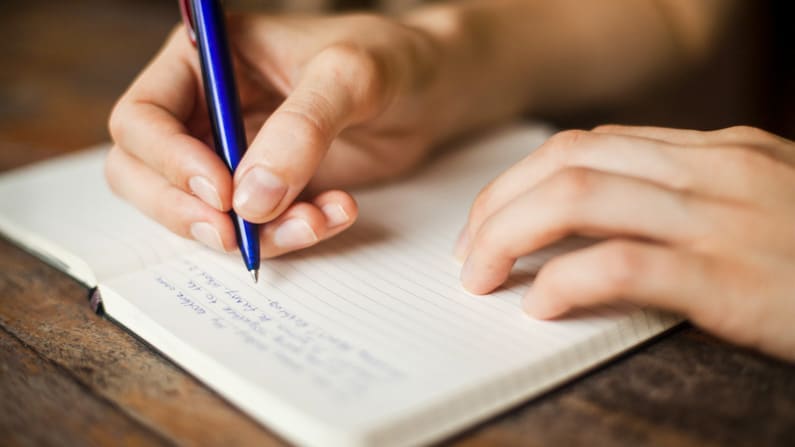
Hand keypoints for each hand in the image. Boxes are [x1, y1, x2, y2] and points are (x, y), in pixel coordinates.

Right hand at [107, 13, 451, 255]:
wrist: (430, 90)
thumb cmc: (388, 58)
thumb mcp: (348, 76)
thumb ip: (301, 129)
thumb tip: (250, 201)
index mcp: (203, 62)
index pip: (142, 117)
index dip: (168, 161)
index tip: (221, 192)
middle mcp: (206, 111)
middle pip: (145, 175)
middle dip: (186, 212)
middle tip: (235, 235)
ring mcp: (233, 155)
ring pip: (200, 213)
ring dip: (249, 233)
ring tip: (314, 221)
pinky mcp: (267, 190)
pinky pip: (254, 228)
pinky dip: (288, 234)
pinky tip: (335, 213)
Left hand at [457, 125, 794, 361]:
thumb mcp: (761, 208)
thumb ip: (687, 200)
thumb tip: (599, 220)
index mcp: (718, 154)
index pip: (589, 146)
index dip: (523, 181)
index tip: (492, 218)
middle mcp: (716, 172)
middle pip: (568, 163)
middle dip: (499, 204)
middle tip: (471, 251)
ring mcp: (725, 220)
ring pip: (579, 198)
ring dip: (510, 235)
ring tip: (483, 276)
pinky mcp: (734, 280)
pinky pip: (622, 264)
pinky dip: (565, 280)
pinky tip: (540, 303)